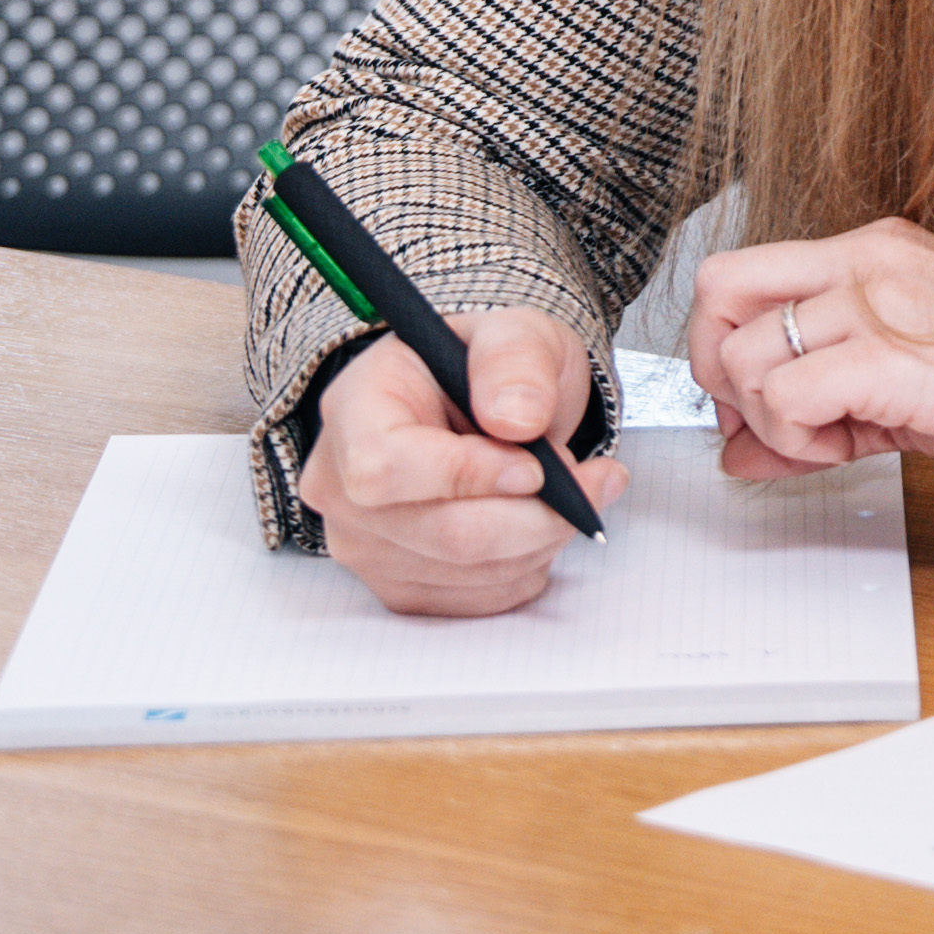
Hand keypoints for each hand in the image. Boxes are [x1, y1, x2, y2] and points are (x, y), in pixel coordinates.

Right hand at [299, 310, 624, 617]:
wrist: (484, 407)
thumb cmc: (486, 369)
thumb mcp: (513, 333)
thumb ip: (515, 361)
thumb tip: (518, 419)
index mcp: (353, 409)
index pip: (384, 467)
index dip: (466, 475)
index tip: (536, 466)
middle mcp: (341, 486)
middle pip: (440, 534)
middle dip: (536, 514)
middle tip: (593, 481)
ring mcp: (365, 545)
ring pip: (467, 572)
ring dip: (542, 539)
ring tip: (574, 492)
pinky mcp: (400, 585)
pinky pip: (475, 600)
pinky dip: (527, 567)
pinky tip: (540, 524)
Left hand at [686, 218, 933, 481]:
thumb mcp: (897, 383)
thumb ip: (813, 406)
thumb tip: (737, 449)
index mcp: (870, 251)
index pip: (740, 273)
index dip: (726, 344)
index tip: (761, 399)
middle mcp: (865, 260)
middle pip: (719, 291)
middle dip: (719, 371)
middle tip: (769, 417)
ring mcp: (874, 302)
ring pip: (743, 354)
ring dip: (769, 419)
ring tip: (829, 438)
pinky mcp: (886, 356)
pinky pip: (784, 396)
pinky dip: (795, 440)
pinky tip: (844, 447)